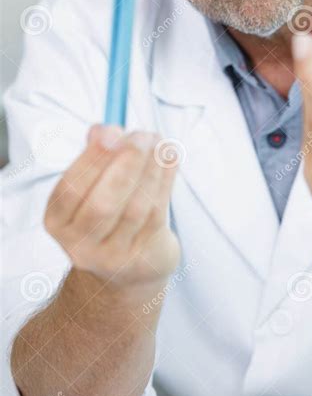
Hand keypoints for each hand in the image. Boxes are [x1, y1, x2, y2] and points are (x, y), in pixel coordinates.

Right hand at [45, 125, 179, 293]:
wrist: (128, 266)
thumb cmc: (108, 209)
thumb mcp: (94, 184)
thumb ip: (97, 155)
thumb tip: (105, 129)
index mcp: (57, 221)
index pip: (69, 190)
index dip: (92, 159)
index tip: (114, 131)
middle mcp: (79, 244)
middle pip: (103, 204)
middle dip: (126, 164)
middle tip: (143, 135)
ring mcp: (111, 257)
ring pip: (135, 208)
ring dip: (151, 169)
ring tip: (160, 142)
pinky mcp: (142, 259)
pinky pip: (157, 215)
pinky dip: (165, 182)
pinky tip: (170, 159)